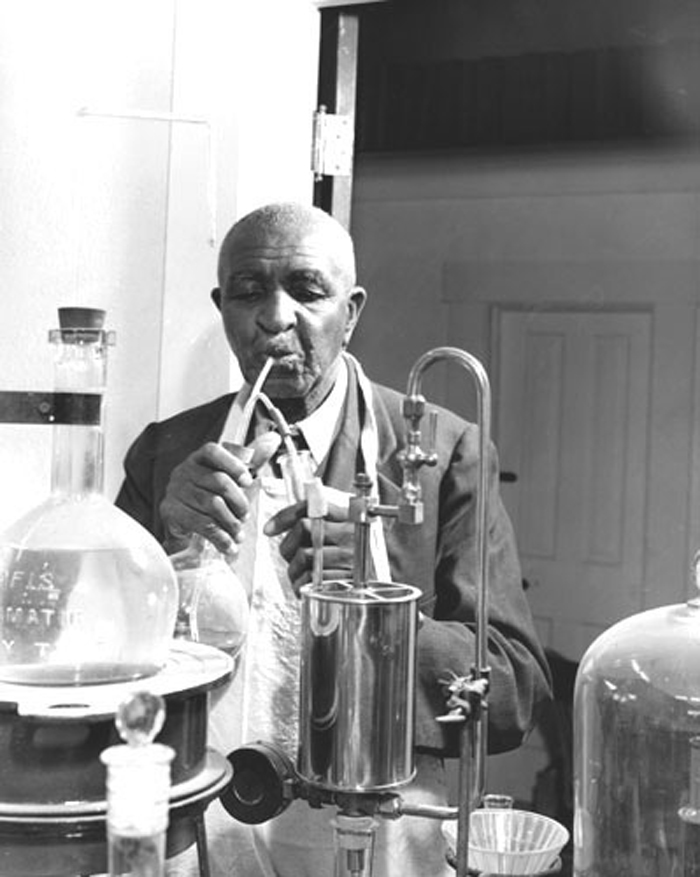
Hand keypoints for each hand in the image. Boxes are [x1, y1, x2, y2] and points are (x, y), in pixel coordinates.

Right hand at [160, 433, 280, 553]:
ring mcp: (174, 491)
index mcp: (198, 459)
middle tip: (245, 516)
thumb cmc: (211, 498)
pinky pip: (200, 523)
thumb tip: (273, 438)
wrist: (184, 528)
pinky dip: (219, 537)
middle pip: (218, 481)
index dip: (233, 465)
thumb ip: (252, 459)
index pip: (213, 451)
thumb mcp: (232, 478)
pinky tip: (228, 545)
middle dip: (238, 501)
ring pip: (212, 504)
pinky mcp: (169, 511)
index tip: (249, 482)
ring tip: (238, 533)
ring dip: (231, 522)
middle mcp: (183, 471)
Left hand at [263, 492, 354, 594]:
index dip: (284, 516)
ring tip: (300, 574)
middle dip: (289, 546)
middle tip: (292, 556)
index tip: (269, 530)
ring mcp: (350, 555)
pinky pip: (311, 579)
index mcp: (348, 515)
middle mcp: (351, 532)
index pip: (310, 505)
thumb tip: (269, 529)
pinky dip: (301, 585)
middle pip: (303, 527)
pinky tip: (308, 585)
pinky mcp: (347, 579)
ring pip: (304, 555)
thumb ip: (308, 521)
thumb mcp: (337, 530)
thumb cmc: (351, 555)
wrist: (379, 587)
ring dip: (294, 569)